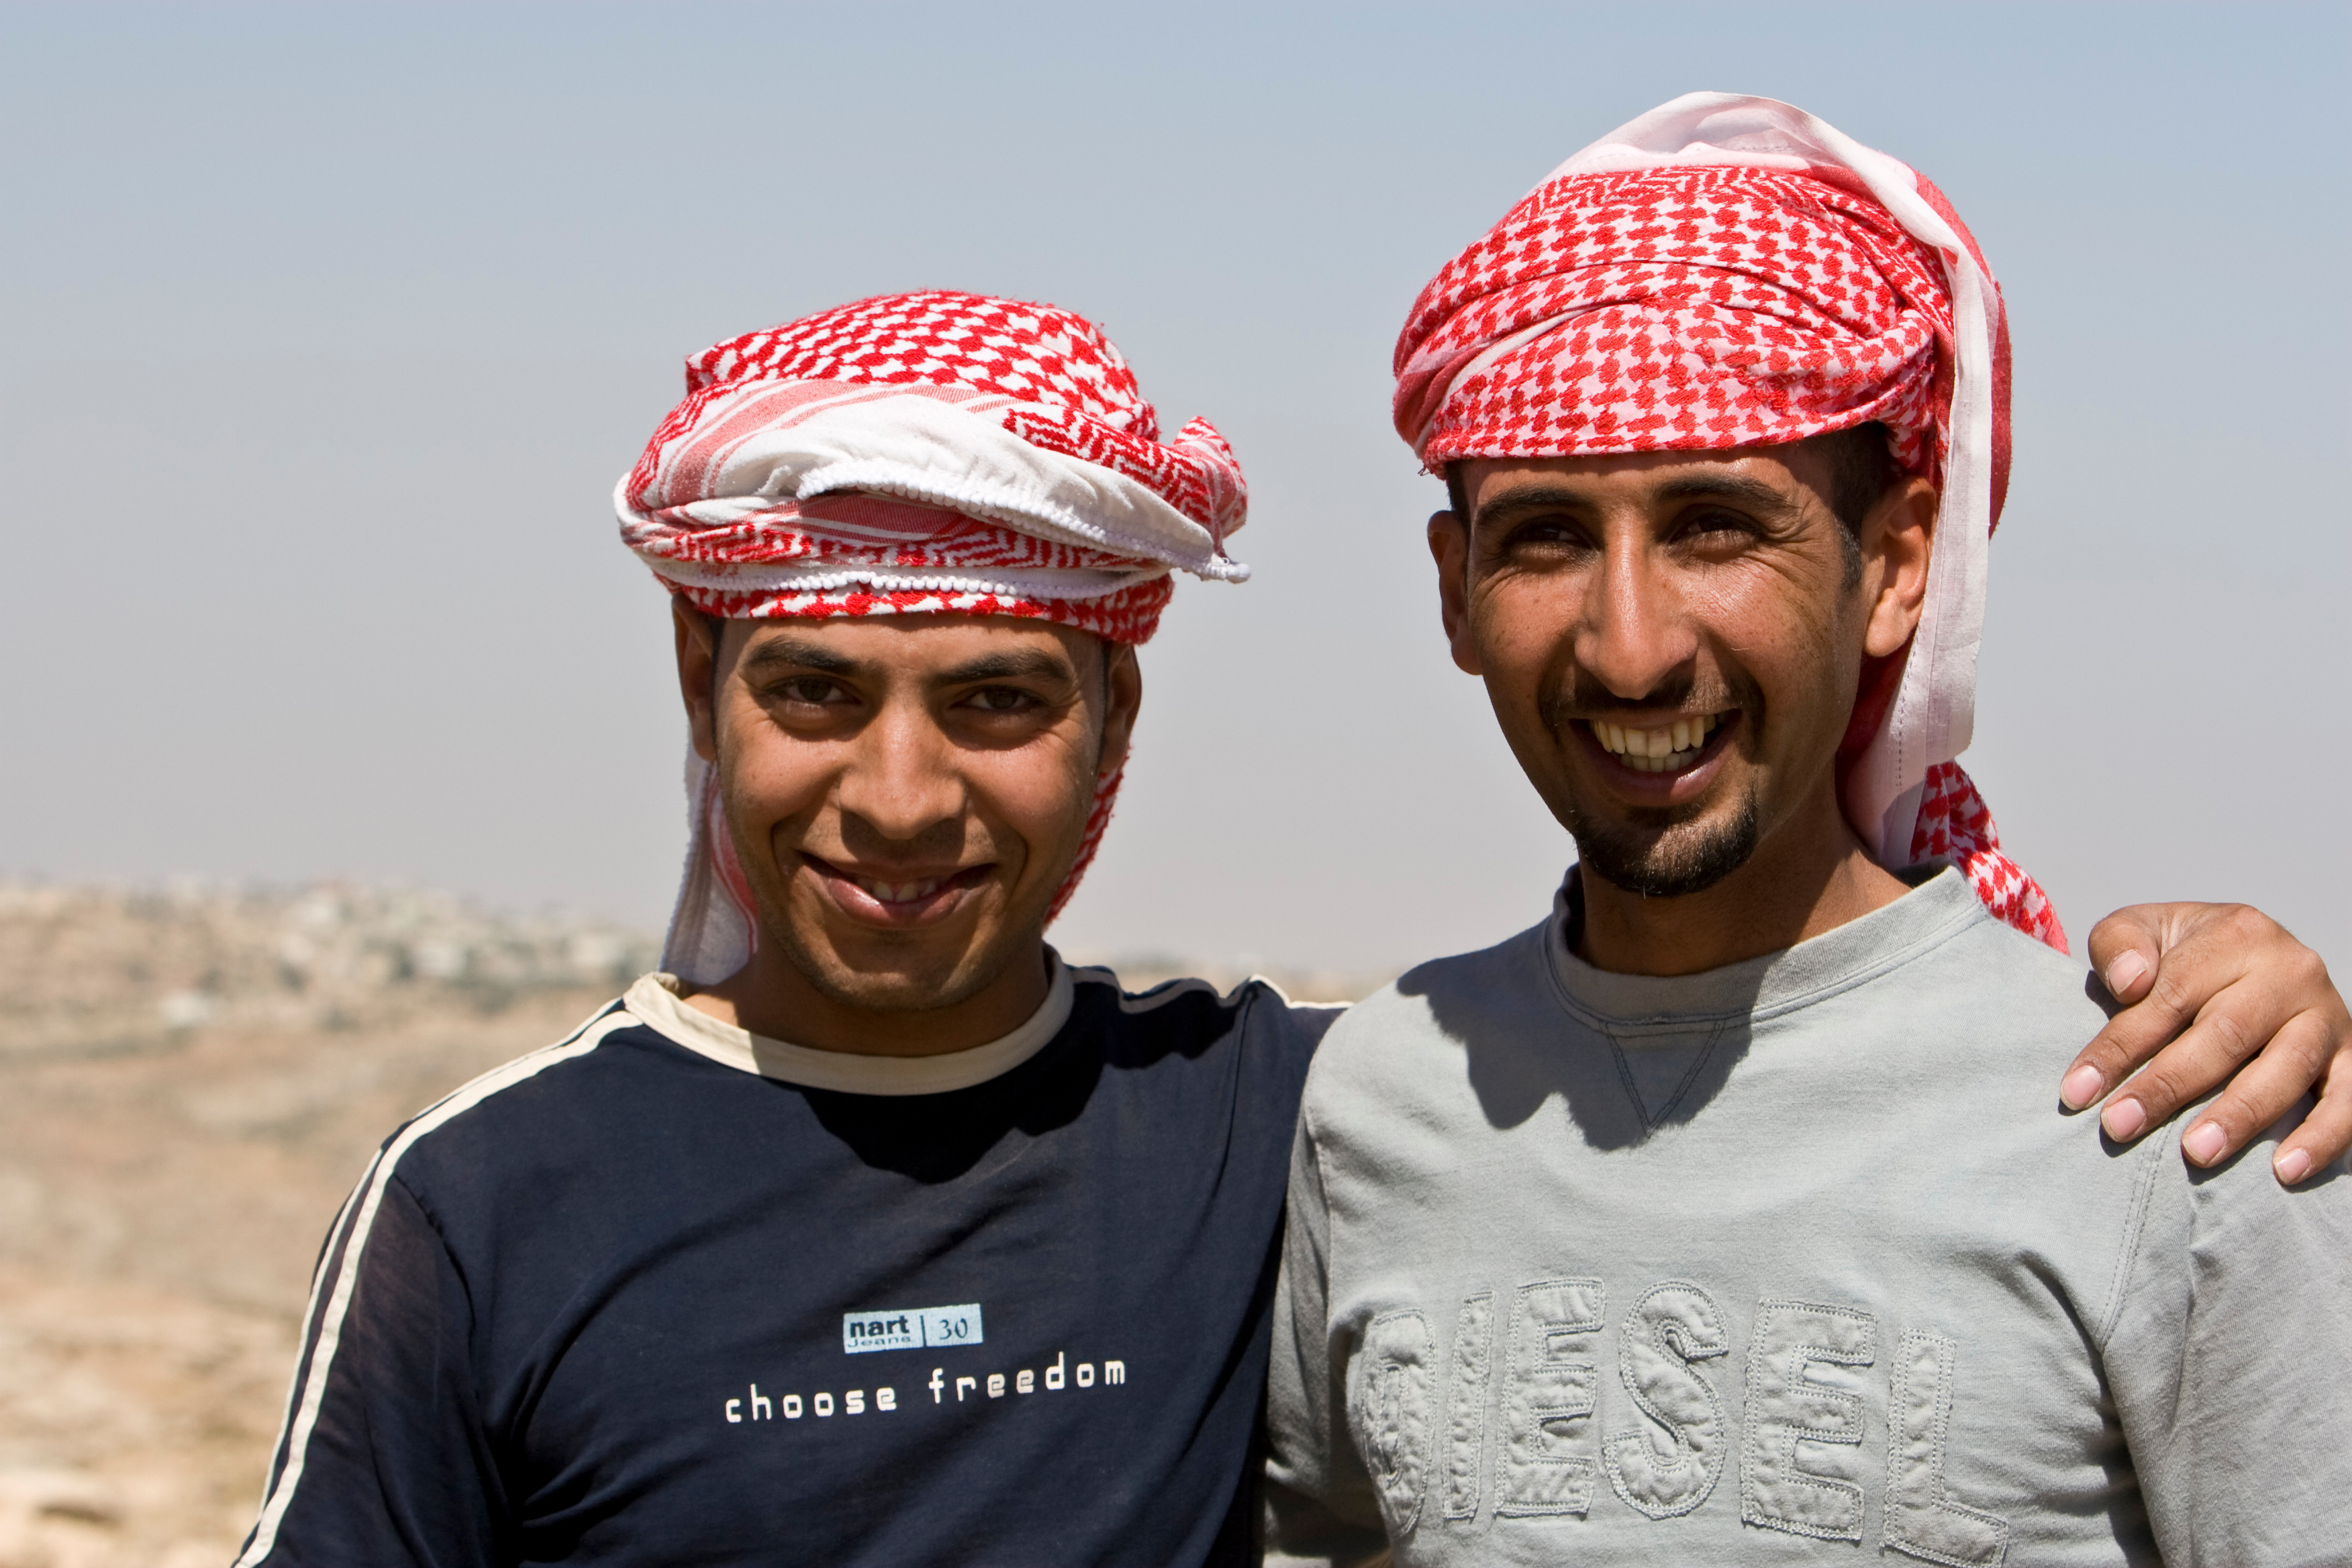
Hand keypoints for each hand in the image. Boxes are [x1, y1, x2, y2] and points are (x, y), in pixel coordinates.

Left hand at [2058, 903, 2348, 1184]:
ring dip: (2240, 1116)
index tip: (2078, 1091)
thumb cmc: (2183, 955)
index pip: (2168, 997)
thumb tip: (2130, 980)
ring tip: (2197, 1153)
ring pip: (2286, 1069)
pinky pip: (2347, 1101)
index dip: (2120, 1047)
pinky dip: (2321, 1137)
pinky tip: (2286, 1170)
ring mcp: (2325, 1015)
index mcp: (2235, 934)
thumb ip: (2120, 944)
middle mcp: (2288, 970)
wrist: (2251, 955)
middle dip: (2167, 1086)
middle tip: (2120, 1127)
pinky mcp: (2350, 1055)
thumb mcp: (2143, 929)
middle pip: (2224, 1036)